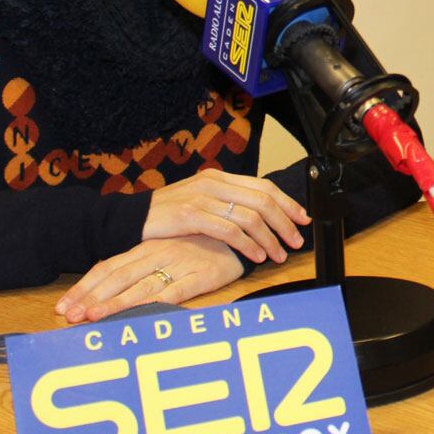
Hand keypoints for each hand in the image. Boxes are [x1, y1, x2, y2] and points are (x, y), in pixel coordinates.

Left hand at [56, 235, 245, 323]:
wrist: (246, 231)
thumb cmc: (205, 244)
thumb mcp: (170, 250)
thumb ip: (145, 265)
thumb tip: (114, 287)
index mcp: (147, 247)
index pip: (107, 267)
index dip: (84, 287)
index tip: (63, 307)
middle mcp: (158, 254)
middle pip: (116, 277)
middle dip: (89, 297)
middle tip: (67, 317)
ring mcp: (179, 264)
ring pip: (140, 286)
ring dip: (113, 303)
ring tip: (91, 318)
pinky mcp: (201, 276)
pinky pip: (174, 292)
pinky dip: (153, 304)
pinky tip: (138, 315)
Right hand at [143, 171, 309, 264]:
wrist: (131, 219)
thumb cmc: (167, 215)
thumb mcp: (200, 201)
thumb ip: (226, 202)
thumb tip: (260, 214)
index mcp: (219, 177)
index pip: (263, 186)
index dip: (287, 202)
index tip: (303, 218)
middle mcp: (213, 183)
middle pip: (262, 200)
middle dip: (285, 221)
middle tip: (296, 240)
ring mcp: (202, 198)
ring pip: (249, 216)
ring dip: (269, 238)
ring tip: (278, 255)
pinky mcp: (190, 215)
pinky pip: (229, 230)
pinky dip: (247, 244)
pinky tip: (255, 256)